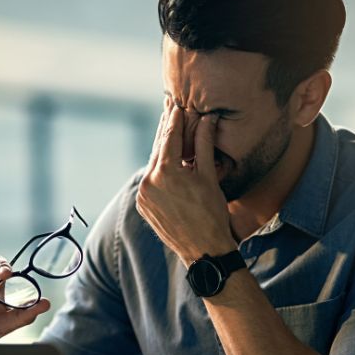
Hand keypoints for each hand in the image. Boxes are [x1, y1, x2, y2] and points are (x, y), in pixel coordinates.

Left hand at [136, 99, 236, 264]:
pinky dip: (159, 169)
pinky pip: (151, 181)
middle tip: (169, 110)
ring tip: (170, 133)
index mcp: (166, 172)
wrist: (203, 249)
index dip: (175, 119)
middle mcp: (149, 182)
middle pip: (158, 148)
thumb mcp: (209, 176)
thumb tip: (207, 119)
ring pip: (153, 164)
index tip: (177, 104)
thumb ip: (203, 145)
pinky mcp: (143, 206)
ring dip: (162, 149)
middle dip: (166, 130)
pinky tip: (167, 161)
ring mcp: (143, 195)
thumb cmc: (212, 213)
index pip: (170, 136)